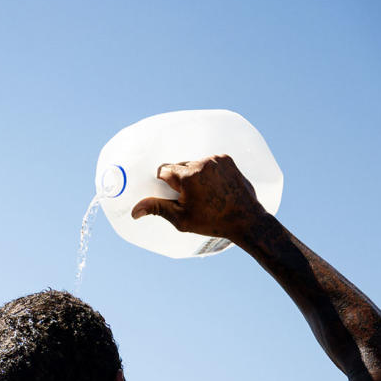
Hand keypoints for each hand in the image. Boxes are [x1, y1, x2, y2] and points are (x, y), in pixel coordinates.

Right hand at [131, 154, 265, 241]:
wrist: (245, 219)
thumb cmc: (212, 221)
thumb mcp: (181, 218)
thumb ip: (158, 209)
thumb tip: (135, 211)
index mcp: (188, 176)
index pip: (164, 170)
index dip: (166, 184)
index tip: (175, 194)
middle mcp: (202, 163)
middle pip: (179, 166)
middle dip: (181, 179)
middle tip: (191, 197)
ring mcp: (216, 160)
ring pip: (194, 163)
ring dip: (195, 174)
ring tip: (205, 193)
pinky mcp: (227, 159)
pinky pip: (209, 162)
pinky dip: (208, 171)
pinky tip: (215, 186)